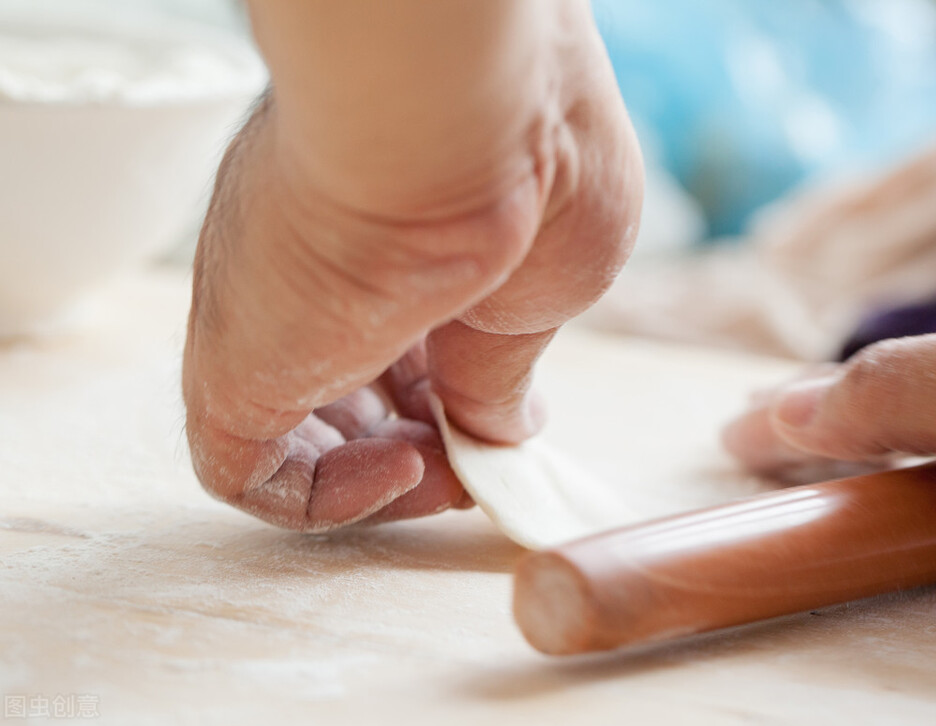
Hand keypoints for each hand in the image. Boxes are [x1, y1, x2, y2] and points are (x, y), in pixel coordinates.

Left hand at [182, 1, 642, 531]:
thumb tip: (504, 429)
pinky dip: (327, 500)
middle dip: (426, 438)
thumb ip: (506, 367)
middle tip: (476, 458)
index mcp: (394, 232)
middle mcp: (321, 270)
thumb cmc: (527, 176)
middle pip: (354, 385)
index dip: (458, 394)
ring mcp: (273, 318)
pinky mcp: (233, 371)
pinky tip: (407, 469)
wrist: (451, 129)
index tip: (507, 423)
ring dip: (382, 478)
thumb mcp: (550, 286)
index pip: (406, 332)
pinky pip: (245, 471)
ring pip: (298, 432)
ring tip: (446, 472)